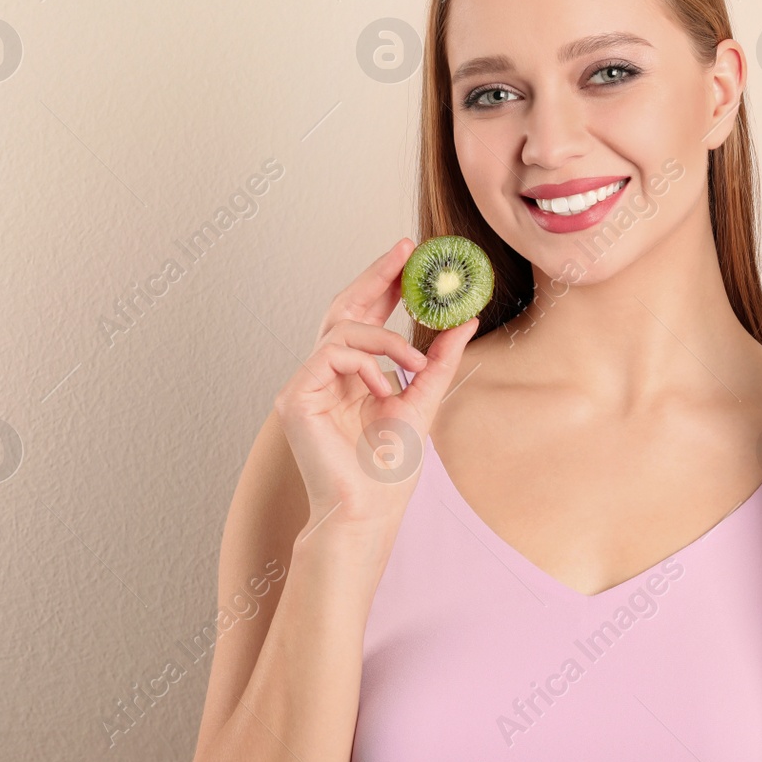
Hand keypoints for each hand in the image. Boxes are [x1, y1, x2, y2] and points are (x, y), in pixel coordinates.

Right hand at [271, 238, 478, 540]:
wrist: (370, 510)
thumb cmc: (390, 469)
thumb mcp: (424, 401)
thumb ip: (439, 360)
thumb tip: (465, 321)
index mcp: (351, 376)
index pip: (364, 316)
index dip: (384, 283)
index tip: (409, 255)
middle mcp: (324, 375)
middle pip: (343, 308)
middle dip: (376, 276)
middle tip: (405, 251)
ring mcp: (306, 385)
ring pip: (342, 328)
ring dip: (387, 340)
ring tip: (414, 366)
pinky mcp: (295, 397)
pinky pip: (332, 353)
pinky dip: (367, 364)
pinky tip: (385, 388)